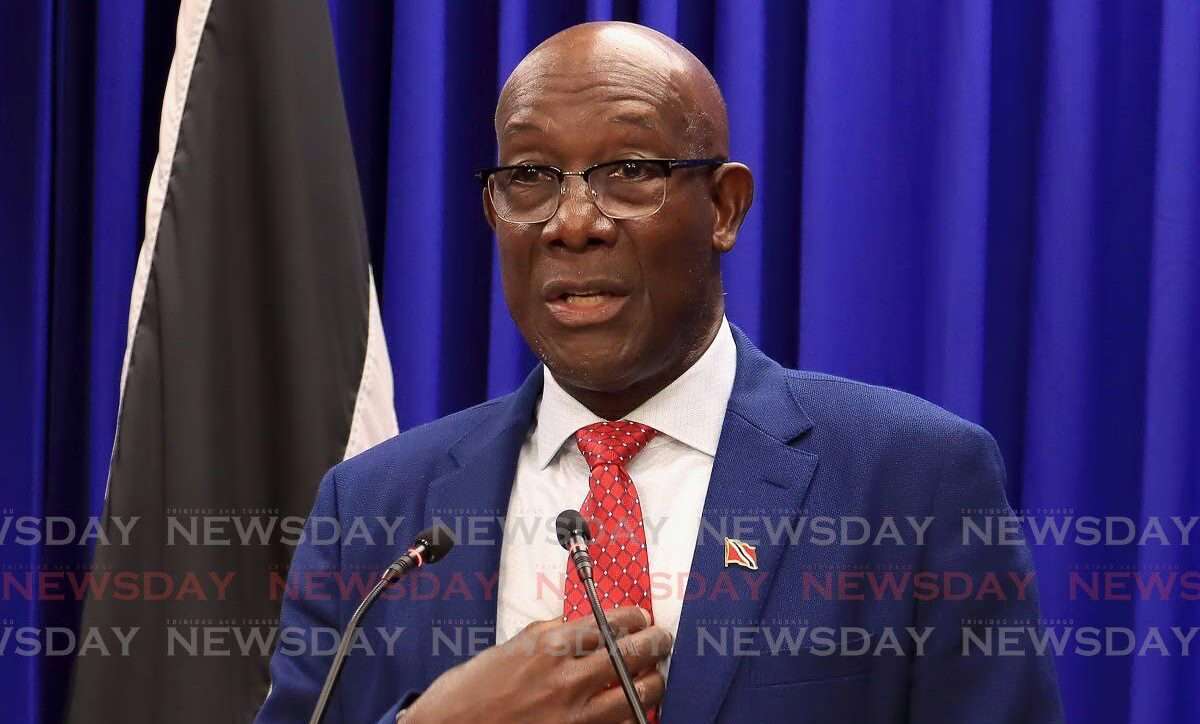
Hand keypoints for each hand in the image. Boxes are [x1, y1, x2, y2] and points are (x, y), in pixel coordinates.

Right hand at [403, 606, 670, 723]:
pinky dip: (631, 716)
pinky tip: (631, 709)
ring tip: (655, 677)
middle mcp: (566, 680)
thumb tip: (577, 625)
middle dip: (655, 643)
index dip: (634, 619)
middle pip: (632, 655)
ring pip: (637, 695)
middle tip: (662, 639)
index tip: (642, 618)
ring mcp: (574, 717)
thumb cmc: (470, 691)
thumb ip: (547, 635)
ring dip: (654, 683)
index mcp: (548, 648)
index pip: (609, 624)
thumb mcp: (509, 649)